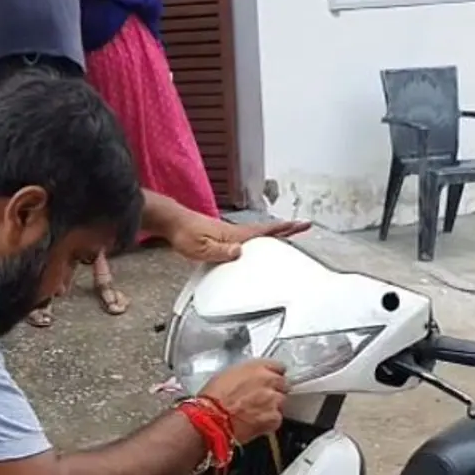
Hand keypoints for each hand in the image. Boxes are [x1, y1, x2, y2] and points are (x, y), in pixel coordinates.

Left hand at [166, 211, 310, 263]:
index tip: (303, 224)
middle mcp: (234, 232)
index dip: (284, 229)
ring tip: (284, 237)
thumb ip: (221, 252)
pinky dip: (254, 239)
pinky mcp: (219, 236)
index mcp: (234, 235)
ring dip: (271, 235)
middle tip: (301, 228)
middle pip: (264, 232)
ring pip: (255, 235)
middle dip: (284, 230)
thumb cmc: (184, 234)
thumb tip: (240, 252)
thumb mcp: (202, 248)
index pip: (264, 231)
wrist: (171, 222)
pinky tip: (253, 245)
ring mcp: (227, 233)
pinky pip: (243, 238)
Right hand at [200, 359, 287, 443]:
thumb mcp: (227, 374)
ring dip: (272, 406)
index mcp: (257, 367)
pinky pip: (277, 418)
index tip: (269, 379)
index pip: (278, 366)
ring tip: (254, 411)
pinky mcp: (274, 418)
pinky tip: (254, 421)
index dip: (273, 374)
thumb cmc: (213, 398)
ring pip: (281, 402)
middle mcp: (269, 381)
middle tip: (260, 397)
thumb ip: (246, 373)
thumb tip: (250, 378)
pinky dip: (268, 421)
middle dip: (274, 390)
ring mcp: (274, 400)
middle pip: (283, 384)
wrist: (212, 418)